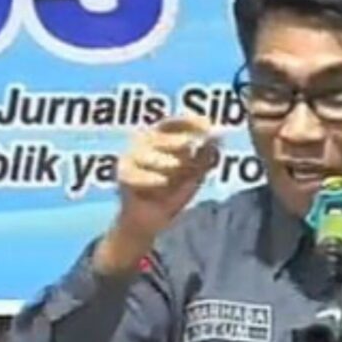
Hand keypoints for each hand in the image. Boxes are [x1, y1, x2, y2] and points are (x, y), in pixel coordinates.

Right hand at [92, 117, 220, 274]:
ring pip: (154, 156)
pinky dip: (154, 179)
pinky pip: (141, 174)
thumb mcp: (195, 174)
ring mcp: (131, 156)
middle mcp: (143, 141)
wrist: (149, 220)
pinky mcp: (123, 174)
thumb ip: (206, 157)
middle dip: (180, 147)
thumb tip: (217, 138)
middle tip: (190, 160)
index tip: (208, 127)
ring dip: (168, 167)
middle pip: (165, 137)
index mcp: (161, 136)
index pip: (175, 121)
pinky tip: (161, 183)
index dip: (191, 122)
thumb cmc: (172, 191)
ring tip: (170, 179)